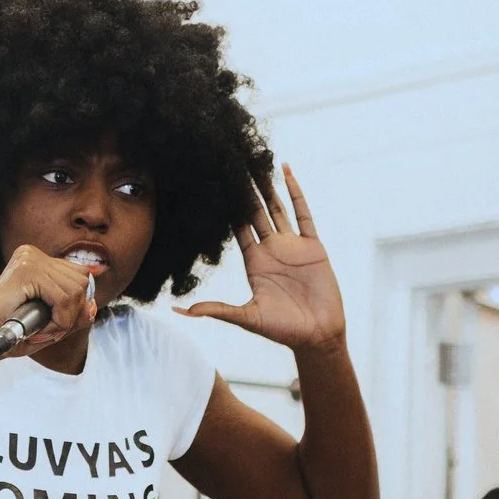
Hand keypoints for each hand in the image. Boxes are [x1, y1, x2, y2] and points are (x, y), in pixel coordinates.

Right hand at [0, 244, 95, 360]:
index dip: (76, 302)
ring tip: (44, 329)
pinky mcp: (26, 273)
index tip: (58, 321)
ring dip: (66, 319)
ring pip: (75, 291)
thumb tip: (93, 305)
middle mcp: (33, 254)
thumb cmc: (13, 331)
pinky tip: (42, 329)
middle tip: (52, 328)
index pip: (79, 273)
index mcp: (36, 258)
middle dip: (73, 312)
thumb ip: (74, 311)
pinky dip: (60, 321)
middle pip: (81, 280)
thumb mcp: (51, 320)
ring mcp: (29, 260)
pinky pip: (63, 299)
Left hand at [181, 166, 347, 353]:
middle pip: (255, 212)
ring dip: (268, 186)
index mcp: (253, 262)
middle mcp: (271, 250)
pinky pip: (304, 214)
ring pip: (277, 208)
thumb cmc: (282, 331)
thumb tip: (181, 310)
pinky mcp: (313, 247)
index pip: (237, 227)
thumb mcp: (246, 318)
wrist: (317, 336)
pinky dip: (296, 192)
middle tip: (233, 162)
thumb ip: (216, 309)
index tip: (216, 184)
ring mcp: (292, 246)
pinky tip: (288, 172)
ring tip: (257, 162)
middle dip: (245, 189)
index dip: (227, 207)